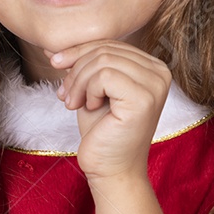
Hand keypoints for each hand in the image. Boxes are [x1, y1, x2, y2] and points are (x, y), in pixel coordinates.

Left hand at [43, 41, 171, 182]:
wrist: (111, 170)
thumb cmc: (102, 132)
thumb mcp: (91, 89)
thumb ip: (83, 64)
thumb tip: (53, 45)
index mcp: (152, 67)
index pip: (111, 44)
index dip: (79, 52)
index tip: (56, 66)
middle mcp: (160, 73)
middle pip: (106, 49)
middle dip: (76, 69)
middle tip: (64, 94)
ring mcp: (155, 85)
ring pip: (102, 61)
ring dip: (78, 82)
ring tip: (73, 103)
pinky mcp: (144, 99)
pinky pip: (104, 76)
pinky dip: (88, 90)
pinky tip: (89, 107)